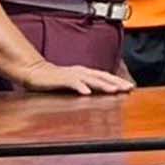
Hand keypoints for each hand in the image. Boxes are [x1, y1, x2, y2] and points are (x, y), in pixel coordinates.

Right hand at [14, 60, 132, 95]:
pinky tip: (87, 93)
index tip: (131, 87)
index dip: (118, 81)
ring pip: (91, 79)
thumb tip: (97, 93)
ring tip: (114, 90)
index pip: (105, 76)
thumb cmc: (53, 79)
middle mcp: (81, 71)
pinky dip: (80, 87)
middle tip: (129, 88)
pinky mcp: (61, 79)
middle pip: (102, 76)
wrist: (33, 72)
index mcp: (85, 72)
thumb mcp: (73, 82)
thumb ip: (85, 86)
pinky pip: (72, 83)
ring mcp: (72, 74)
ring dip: (103, 85)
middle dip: (117, 82)